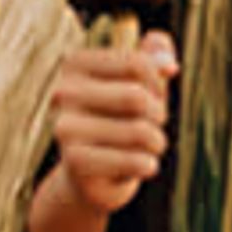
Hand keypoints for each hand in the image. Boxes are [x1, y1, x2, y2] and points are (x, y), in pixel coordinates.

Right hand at [48, 34, 175, 217]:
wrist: (90, 174)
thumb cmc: (119, 119)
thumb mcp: (140, 82)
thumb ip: (154, 58)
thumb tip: (169, 65)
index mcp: (75, 63)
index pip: (137, 63)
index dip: (157, 82)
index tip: (152, 94)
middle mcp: (63, 92)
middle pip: (138, 98)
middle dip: (158, 114)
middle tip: (150, 125)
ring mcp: (65, 127)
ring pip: (140, 131)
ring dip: (156, 142)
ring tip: (146, 147)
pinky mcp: (74, 161)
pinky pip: (134, 161)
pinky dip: (148, 165)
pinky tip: (140, 165)